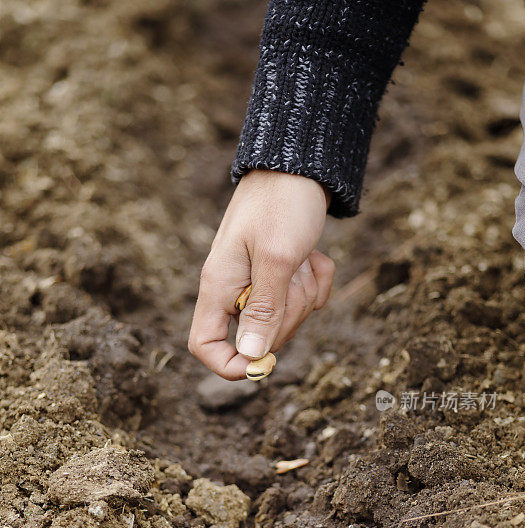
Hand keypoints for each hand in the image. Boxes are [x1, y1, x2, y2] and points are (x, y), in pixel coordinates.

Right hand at [188, 170, 333, 379]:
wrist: (299, 163)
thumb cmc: (283, 203)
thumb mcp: (277, 258)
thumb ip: (264, 309)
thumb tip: (251, 357)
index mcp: (219, 286)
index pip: (205, 345)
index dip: (230, 364)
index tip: (264, 363)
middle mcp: (234, 289)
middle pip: (258, 337)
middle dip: (287, 316)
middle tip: (295, 279)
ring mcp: (257, 282)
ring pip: (286, 318)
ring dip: (305, 293)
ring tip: (303, 259)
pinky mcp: (281, 274)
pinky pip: (304, 298)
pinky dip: (317, 281)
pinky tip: (314, 256)